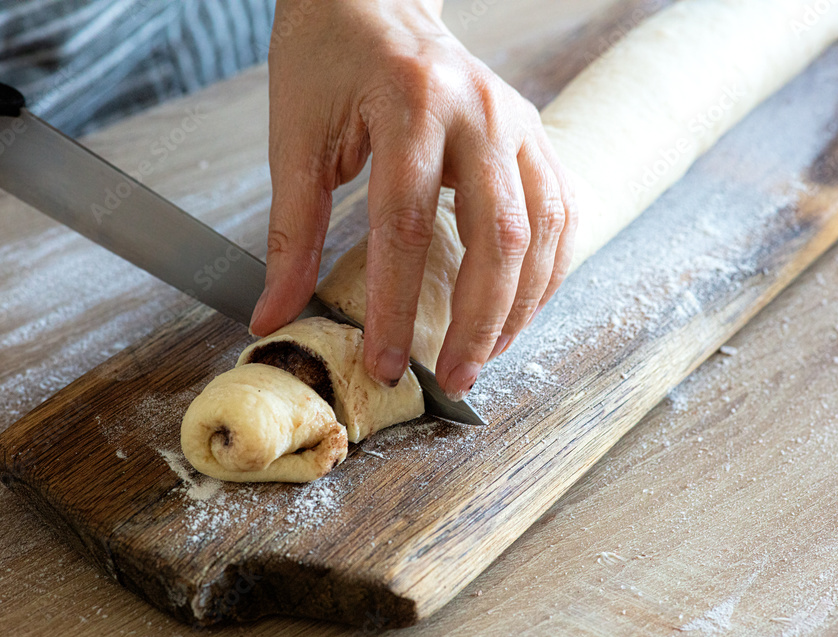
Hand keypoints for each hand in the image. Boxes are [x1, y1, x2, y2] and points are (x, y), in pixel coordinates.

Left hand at [251, 0, 576, 399]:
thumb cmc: (328, 58)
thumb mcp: (296, 140)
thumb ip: (289, 233)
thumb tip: (274, 314)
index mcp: (411, 107)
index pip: (408, 229)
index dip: (399, 308)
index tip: (387, 363)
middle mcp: (480, 113)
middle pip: (499, 237)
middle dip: (480, 322)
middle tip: (454, 378)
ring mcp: (518, 121)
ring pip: (544, 230)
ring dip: (521, 304)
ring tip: (487, 354)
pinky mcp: (535, 133)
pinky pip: (563, 210)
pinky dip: (548, 268)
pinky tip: (520, 304)